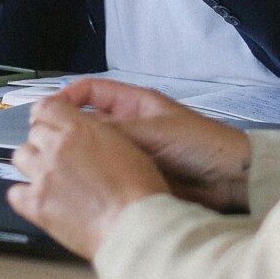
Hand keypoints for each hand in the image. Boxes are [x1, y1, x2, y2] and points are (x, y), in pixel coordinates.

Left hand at [9, 93, 171, 259]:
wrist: (133, 225)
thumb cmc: (140, 193)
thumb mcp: (127, 148)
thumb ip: (100, 138)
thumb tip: (91, 142)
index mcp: (81, 129)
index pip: (47, 107)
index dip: (47, 116)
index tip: (48, 124)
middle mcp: (58, 147)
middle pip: (34, 133)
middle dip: (44, 143)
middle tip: (57, 158)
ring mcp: (44, 174)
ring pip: (20, 156)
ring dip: (32, 164)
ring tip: (48, 178)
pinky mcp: (37, 204)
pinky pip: (15, 193)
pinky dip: (23, 196)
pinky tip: (39, 201)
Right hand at [54, 78, 252, 211]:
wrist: (231, 180)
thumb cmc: (204, 144)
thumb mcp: (154, 131)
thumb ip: (115, 133)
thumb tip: (76, 133)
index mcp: (134, 104)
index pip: (90, 92)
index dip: (67, 97)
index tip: (47, 112)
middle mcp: (130, 126)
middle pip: (88, 124)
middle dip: (68, 132)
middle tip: (48, 145)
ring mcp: (133, 152)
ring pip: (96, 152)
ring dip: (81, 159)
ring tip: (61, 168)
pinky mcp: (137, 176)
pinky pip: (109, 175)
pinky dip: (96, 179)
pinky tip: (84, 187)